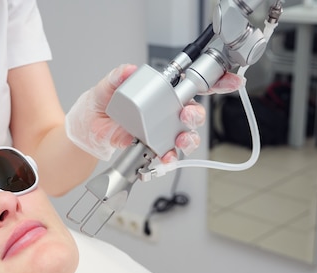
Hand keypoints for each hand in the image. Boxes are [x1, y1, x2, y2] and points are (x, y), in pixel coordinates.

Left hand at [65, 64, 244, 161]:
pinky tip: (165, 157)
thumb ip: (117, 78)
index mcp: (160, 95)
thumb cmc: (98, 107)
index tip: (230, 81)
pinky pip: (168, 156)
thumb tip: (128, 70)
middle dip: (196, 116)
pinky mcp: (153, 150)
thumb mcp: (105, 89)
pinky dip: (170, 158)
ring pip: (186, 137)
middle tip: (187, 115)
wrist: (86, 131)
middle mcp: (165, 114)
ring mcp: (161, 133)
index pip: (191, 86)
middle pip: (193, 114)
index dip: (214, 83)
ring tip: (179, 140)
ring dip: (188, 139)